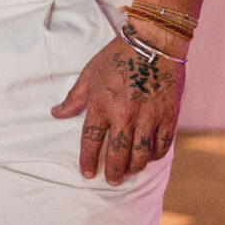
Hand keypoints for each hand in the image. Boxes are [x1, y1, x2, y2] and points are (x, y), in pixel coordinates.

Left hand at [51, 29, 183, 185]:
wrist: (153, 44)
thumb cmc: (117, 57)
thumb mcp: (89, 75)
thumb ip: (74, 98)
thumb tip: (56, 114)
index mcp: (101, 106)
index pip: (91, 141)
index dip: (88, 160)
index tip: (88, 173)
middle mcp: (124, 115)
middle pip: (118, 154)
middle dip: (113, 172)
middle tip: (111, 180)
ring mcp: (148, 118)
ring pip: (141, 155)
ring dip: (134, 168)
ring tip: (129, 172)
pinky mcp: (168, 117)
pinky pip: (162, 145)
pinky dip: (155, 155)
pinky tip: (149, 157)